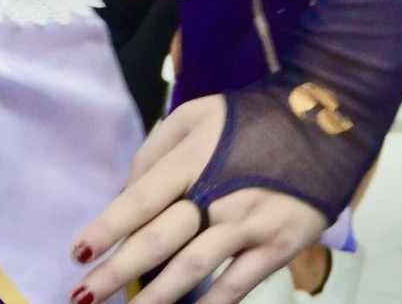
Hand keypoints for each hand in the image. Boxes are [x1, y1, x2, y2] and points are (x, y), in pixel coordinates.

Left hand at [70, 95, 328, 303]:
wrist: (323, 124)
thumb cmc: (248, 120)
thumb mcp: (195, 116)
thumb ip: (155, 154)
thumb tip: (127, 194)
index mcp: (193, 159)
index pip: (141, 199)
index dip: (108, 227)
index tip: (78, 253)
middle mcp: (218, 195)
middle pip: (160, 241)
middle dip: (118, 272)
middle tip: (83, 295)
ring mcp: (250, 224)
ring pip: (194, 269)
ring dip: (157, 297)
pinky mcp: (277, 246)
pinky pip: (237, 285)